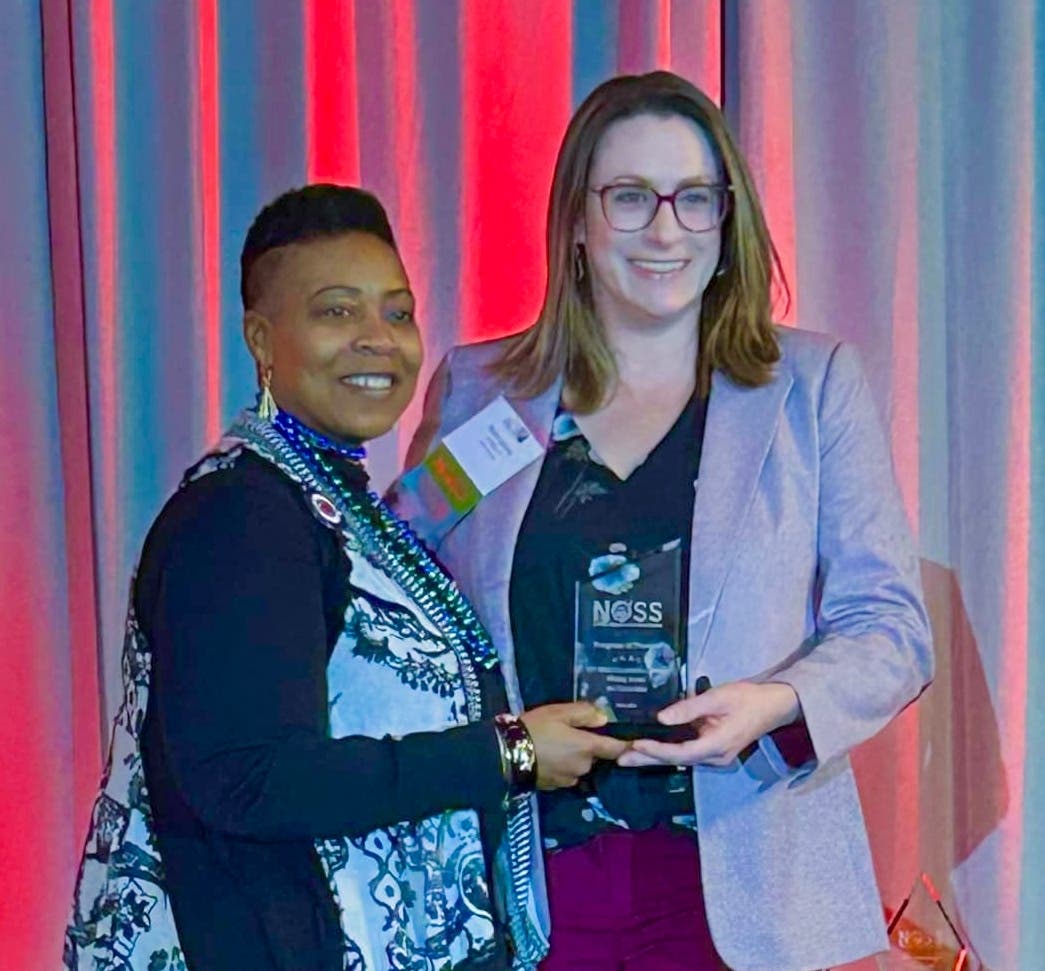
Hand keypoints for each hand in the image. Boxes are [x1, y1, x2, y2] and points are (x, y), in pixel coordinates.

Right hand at [521, 702, 629, 788]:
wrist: (506, 754)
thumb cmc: (535, 729)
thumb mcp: (559, 712)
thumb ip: (584, 713)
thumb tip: (604, 718)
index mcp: (588, 747)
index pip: (617, 749)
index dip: (628, 746)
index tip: (638, 744)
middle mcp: (584, 767)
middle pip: (594, 756)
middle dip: (587, 746)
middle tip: (569, 732)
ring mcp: (570, 779)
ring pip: (580, 765)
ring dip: (573, 757)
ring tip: (554, 744)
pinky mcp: (556, 786)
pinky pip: (566, 773)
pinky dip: (561, 765)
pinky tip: (547, 756)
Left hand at [617, 681, 799, 767]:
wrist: (774, 706)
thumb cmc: (747, 698)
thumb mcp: (717, 697)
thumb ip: (689, 708)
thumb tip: (661, 719)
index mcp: (717, 745)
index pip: (681, 752)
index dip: (657, 751)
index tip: (636, 745)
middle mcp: (715, 758)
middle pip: (676, 761)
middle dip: (648, 760)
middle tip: (620, 760)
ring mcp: (715, 757)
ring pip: (680, 759)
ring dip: (654, 758)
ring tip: (628, 755)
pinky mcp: (714, 752)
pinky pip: (686, 754)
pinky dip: (666, 753)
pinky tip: (650, 750)